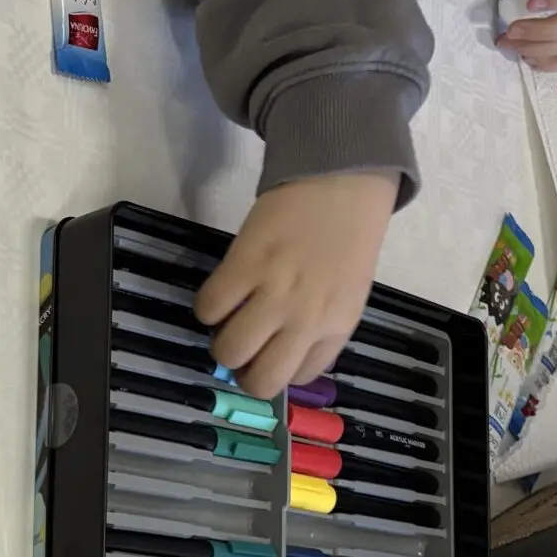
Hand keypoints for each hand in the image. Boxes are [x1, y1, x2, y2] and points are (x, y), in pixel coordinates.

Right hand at [196, 173, 397, 401]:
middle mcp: (308, 318)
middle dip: (243, 369)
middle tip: (240, 343)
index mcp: (337, 326)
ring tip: (228, 317)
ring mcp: (275, 292)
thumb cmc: (348, 234)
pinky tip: (223, 289)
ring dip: (221, 339)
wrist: (343, 176)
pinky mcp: (244, 265)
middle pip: (260, 381)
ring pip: (229, 350)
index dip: (276, 366)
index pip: (297, 378)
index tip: (268, 349)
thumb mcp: (346, 293)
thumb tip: (274, 350)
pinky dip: (208, 305)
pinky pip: (208, 308)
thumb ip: (318, 326)